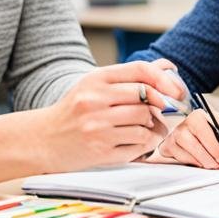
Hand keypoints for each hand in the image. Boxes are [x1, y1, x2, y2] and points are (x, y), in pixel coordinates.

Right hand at [33, 59, 184, 171]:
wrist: (42, 139)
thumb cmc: (74, 111)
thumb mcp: (95, 85)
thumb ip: (130, 77)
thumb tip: (167, 67)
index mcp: (96, 79)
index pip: (140, 70)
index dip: (164, 79)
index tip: (176, 90)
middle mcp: (95, 100)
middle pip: (147, 98)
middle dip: (162, 106)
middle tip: (166, 112)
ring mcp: (97, 126)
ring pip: (145, 122)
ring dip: (156, 127)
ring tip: (151, 129)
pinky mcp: (100, 151)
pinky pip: (138, 145)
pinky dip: (146, 144)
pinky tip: (140, 142)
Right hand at [153, 109, 218, 168]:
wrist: (210, 140)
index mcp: (198, 116)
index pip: (203, 129)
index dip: (215, 147)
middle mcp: (183, 124)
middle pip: (191, 142)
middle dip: (209, 157)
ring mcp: (173, 137)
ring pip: (183, 152)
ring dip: (201, 162)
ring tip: (213, 165)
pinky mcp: (168, 148)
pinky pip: (177, 159)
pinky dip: (191, 164)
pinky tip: (201, 164)